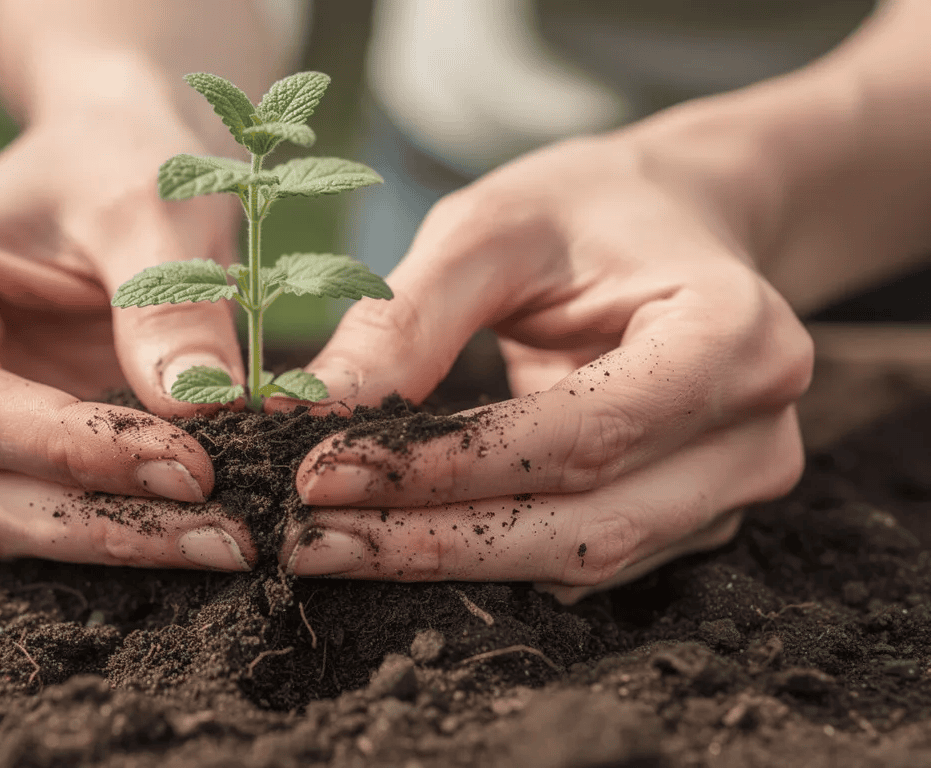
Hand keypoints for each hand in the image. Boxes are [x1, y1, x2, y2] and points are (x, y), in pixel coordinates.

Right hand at [0, 108, 257, 571]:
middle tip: (230, 538)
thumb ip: (168, 300)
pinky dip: (116, 531)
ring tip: (228, 539)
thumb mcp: (150, 203)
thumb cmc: (115, 158)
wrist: (109, 158)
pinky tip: (200, 529)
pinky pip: (35, 519)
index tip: (193, 466)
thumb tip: (203, 412)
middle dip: (101, 522)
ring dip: (114, 541)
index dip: (74, 450)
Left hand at [278, 133, 812, 600]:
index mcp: (732, 336)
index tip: (323, 472)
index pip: (578, 433)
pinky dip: (486, 555)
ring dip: (449, 562)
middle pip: (584, 523)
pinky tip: (396, 538)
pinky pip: (583, 556)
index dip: (445, 467)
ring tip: (331, 546)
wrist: (676, 222)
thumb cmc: (588, 209)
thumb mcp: (491, 228)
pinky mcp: (696, 515)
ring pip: (582, 558)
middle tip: (308, 538)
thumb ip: (406, 319)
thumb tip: (304, 411)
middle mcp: (755, 430)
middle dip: (433, 539)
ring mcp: (734, 484)